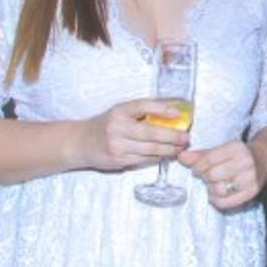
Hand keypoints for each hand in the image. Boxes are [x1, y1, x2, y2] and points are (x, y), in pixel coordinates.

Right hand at [75, 98, 189, 170]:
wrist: (81, 142)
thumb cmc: (106, 124)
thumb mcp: (120, 111)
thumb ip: (142, 111)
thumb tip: (172, 109)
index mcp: (119, 111)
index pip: (143, 106)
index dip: (162, 108)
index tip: (178, 112)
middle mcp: (117, 128)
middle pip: (151, 133)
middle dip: (172, 136)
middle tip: (185, 137)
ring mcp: (117, 146)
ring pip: (150, 149)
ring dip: (169, 149)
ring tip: (180, 147)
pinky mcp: (118, 160)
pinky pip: (144, 159)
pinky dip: (157, 157)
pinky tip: (166, 154)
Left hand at [179, 139, 266, 210]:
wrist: (265, 158)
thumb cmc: (239, 154)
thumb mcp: (223, 149)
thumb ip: (202, 154)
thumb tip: (181, 157)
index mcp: (236, 148)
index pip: (208, 159)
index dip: (197, 167)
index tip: (197, 169)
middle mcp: (245, 162)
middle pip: (212, 175)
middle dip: (205, 178)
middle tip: (206, 177)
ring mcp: (250, 178)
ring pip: (219, 190)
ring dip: (210, 189)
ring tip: (213, 185)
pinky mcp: (252, 192)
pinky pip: (226, 202)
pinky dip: (217, 201)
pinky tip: (217, 194)